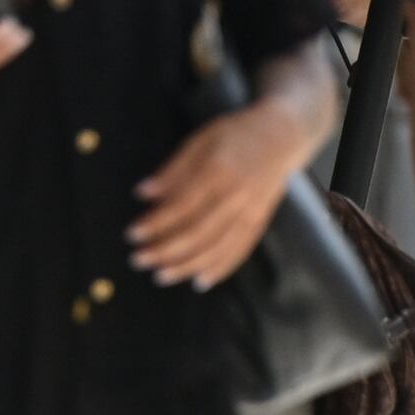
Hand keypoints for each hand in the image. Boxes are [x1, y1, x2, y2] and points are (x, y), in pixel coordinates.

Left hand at [132, 91, 318, 287]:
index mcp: (219, 171)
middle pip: (197, 233)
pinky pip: (239, 253)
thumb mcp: (201, 140)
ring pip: (217, 249)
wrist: (283, 136)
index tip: (132, 234)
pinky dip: (219, 270)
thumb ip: (173, 170)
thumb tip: (142, 193)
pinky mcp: (260, 224)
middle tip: (138, 260)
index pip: (182, 206)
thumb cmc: (236, 133)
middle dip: (165, 251)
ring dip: (187, 266)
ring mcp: (251, 213)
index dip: (156, 223)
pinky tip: (199, 281)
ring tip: (161, 276)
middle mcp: (236, 197)